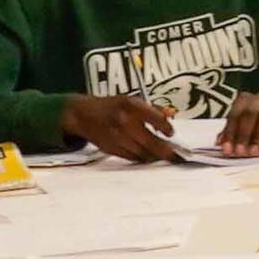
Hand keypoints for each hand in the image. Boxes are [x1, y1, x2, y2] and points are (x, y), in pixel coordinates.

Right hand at [62, 91, 179, 161]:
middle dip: (166, 151)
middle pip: (152, 143)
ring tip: (163, 155)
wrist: (83, 114)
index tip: (170, 133)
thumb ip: (153, 108)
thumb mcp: (131, 100)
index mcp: (132, 106)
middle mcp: (125, 122)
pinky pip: (132, 158)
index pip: (157, 120)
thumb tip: (171, 114)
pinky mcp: (112, 149)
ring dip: (155, 156)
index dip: (167, 129)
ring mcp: (117, 138)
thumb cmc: (111, 106)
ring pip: (143, 153)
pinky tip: (148, 156)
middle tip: (175, 154)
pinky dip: (142, 158)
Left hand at [215, 93, 258, 155]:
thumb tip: (219, 143)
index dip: (230, 133)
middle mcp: (258, 100)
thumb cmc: (254, 119)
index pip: (234, 116)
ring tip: (255, 152)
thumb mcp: (240, 122)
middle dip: (244, 136)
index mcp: (243, 100)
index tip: (227, 149)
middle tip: (240, 152)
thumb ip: (230, 131)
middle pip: (250, 116)